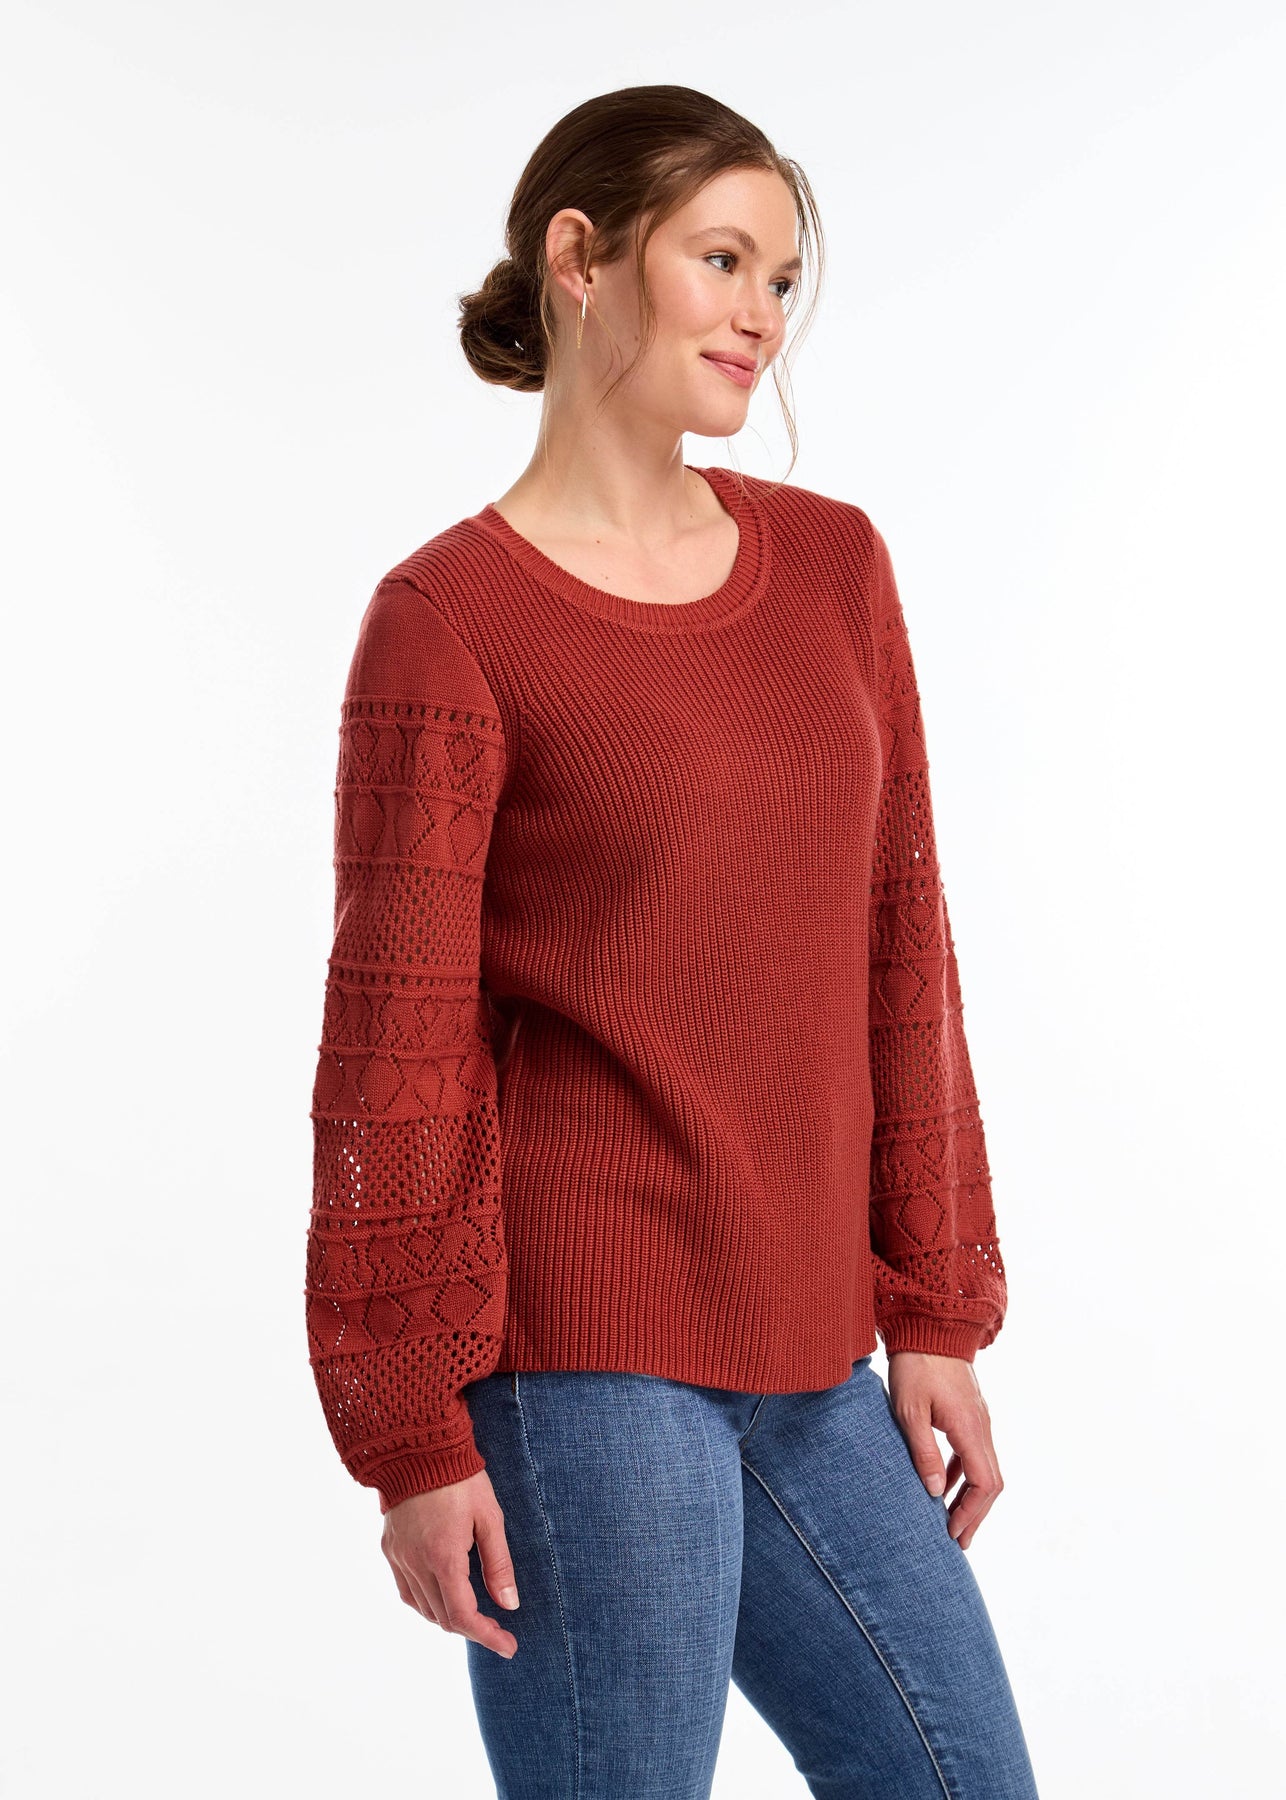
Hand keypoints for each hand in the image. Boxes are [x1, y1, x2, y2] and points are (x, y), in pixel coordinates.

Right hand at [382, 1469, 520, 1658]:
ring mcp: (398, 1557)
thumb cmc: (461, 1478)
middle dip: (472, 1628)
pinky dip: (426, 1602)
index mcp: (443, 1557)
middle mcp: (416, 1563)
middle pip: (443, 1618)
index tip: (509, 1646)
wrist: (419, 1447)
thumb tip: (509, 1604)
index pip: (464, 1616)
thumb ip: (498, 1563)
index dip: (487, 1637)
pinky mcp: (390, 1548)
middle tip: (498, 1628)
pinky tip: (442, 1595)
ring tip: (474, 1612)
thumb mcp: (490, 1517)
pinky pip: (406, 1591)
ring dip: (448, 1617)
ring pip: (423, 1608)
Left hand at [886, 1351, 1001, 1550]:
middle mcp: (982, 1426)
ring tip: (953, 1522)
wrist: (930, 1326)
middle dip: (975, 1514)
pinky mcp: (970, 1413)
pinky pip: (975, 1452)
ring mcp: (979, 1419)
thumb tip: (935, 1492)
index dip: (971, 1512)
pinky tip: (947, 1485)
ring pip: (986, 1468)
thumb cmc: (915, 1365)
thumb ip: (923, 1451)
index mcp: (970, 1428)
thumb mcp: (909, 1410)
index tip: (952, 1532)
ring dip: (972, 1497)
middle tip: (957, 1540)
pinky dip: (965, 1475)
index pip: (984, 1483)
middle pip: (991, 1482)